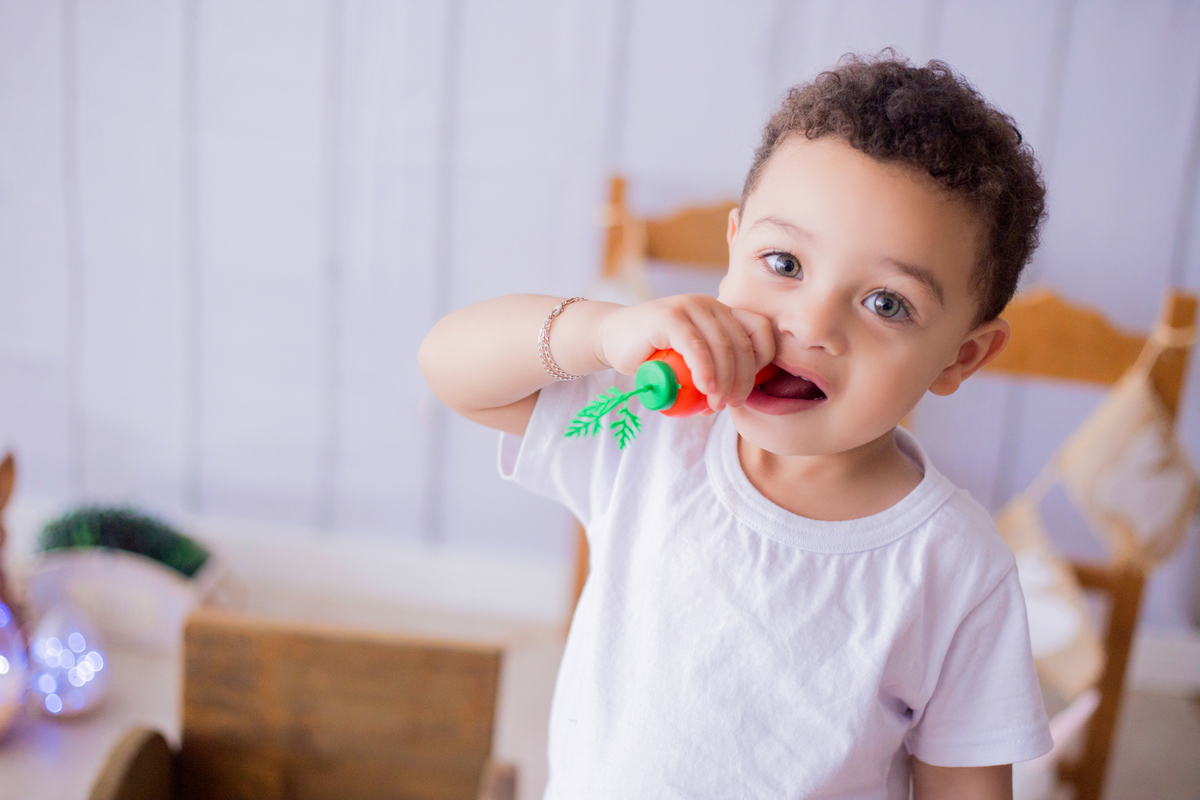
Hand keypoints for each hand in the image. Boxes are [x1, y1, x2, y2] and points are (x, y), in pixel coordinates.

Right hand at [596, 295, 774, 411]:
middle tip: (730, 405)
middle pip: (742, 344)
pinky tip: (704, 389)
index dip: (762, 363)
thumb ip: (714, 370)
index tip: (746, 389)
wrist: (612, 338)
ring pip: (722, 347)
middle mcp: (710, 304)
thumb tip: (735, 398)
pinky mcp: (670, 316)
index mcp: (721, 312)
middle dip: (742, 380)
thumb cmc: (653, 355)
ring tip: (716, 404)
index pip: (760, 331)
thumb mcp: (691, 361)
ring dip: (725, 381)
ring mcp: (690, 307)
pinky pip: (696, 347)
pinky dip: (705, 370)